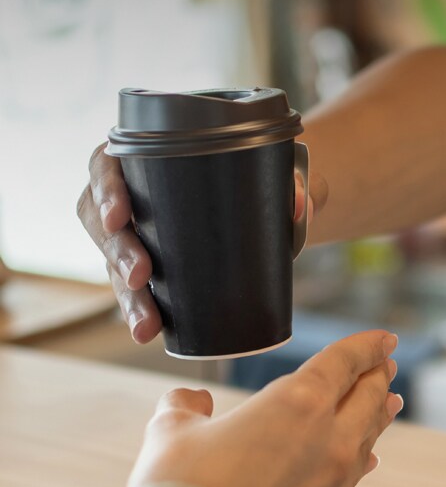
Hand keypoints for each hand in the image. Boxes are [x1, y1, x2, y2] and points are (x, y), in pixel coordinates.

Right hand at [77, 144, 327, 343]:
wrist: (271, 202)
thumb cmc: (262, 174)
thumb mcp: (277, 171)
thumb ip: (293, 181)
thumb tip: (300, 202)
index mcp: (147, 155)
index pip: (107, 165)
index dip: (105, 190)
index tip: (119, 215)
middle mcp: (133, 193)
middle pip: (103, 221)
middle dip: (117, 251)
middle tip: (139, 275)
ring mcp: (138, 232)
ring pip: (114, 261)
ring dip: (126, 294)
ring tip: (145, 323)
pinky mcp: (151, 264)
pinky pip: (134, 287)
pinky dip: (140, 309)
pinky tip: (148, 331)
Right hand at [128, 330, 401, 486]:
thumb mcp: (171, 432)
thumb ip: (184, 407)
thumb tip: (191, 401)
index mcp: (298, 401)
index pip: (344, 362)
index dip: (366, 346)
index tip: (383, 338)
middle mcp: (328, 436)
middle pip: (368, 395)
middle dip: (378, 375)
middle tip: (386, 363)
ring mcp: (332, 478)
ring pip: (369, 433)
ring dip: (380, 411)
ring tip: (391, 400)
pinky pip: (356, 470)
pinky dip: (363, 453)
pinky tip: (368, 455)